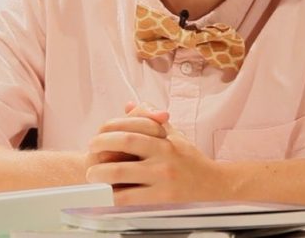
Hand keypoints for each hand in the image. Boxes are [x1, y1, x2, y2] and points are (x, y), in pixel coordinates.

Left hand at [86, 105, 220, 203]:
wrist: (214, 186)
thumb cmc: (191, 162)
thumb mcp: (175, 137)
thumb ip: (152, 122)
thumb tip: (130, 105)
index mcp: (165, 141)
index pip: (132, 128)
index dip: (110, 130)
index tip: (99, 135)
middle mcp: (164, 157)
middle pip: (124, 143)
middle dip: (100, 146)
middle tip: (90, 151)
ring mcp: (162, 178)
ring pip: (120, 172)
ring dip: (99, 173)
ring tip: (93, 174)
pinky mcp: (161, 200)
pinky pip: (127, 198)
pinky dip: (112, 196)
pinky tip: (106, 194)